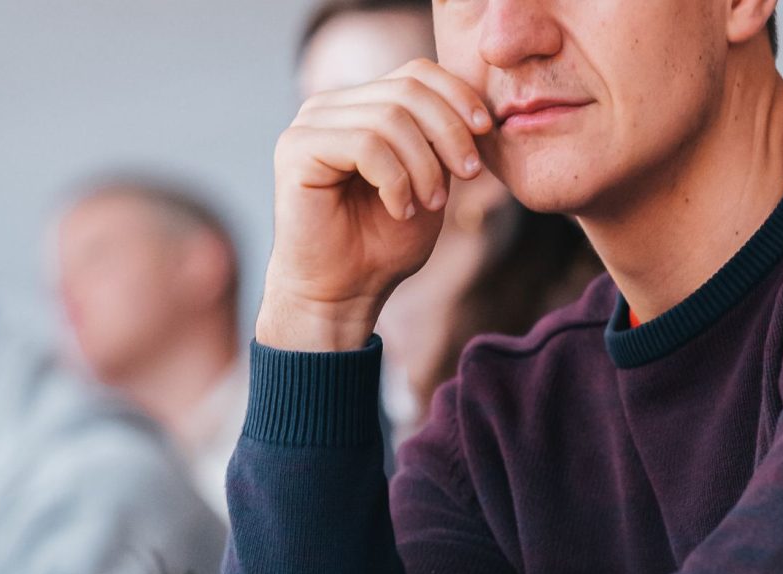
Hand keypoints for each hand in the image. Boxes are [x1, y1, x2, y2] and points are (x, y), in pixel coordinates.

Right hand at [257, 59, 493, 350]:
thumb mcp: (431, 181)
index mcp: (362, 105)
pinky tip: (400, 209)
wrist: (342, 293)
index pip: (417, 72)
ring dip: (424, 166)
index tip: (486, 132)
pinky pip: (364, 144)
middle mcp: (331, 106)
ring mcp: (309, 124)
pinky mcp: (296, 149)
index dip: (458, 95)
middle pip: (408, 90)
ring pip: (390, 118)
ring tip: (429, 204)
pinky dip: (396, 180)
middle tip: (468, 175)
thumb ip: (442, 140)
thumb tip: (475, 108)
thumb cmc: (383, 243)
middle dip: (449, 133)